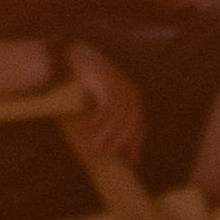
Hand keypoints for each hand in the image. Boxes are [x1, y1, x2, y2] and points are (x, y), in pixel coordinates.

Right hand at [58, 44, 145, 179]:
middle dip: (119, 141)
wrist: (80, 59)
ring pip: (117, 117)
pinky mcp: (108, 82)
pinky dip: (98, 121)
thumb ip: (112, 120)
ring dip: (106, 133)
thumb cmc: (91, 84)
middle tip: (106, 153)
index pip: (139, 125)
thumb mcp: (104, 102)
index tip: (132, 159)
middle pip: (129, 123)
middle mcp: (131, 92)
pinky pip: (106, 107)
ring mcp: (121, 86)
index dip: (136, 142)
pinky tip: (89, 129)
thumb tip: (116, 147)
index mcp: (134, 99)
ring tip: (94, 144)